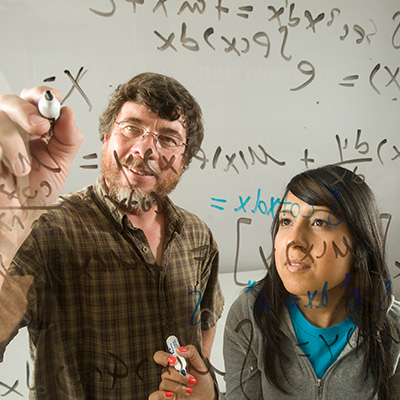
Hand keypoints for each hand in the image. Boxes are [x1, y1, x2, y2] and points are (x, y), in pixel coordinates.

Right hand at [0, 86, 82, 262]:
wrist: (18, 217)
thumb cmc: (37, 190)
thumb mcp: (60, 163)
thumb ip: (68, 138)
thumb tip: (69, 112)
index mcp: (30, 128)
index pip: (31, 99)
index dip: (40, 94)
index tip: (54, 98)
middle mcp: (8, 128)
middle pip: (8, 101)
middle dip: (25, 111)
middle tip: (40, 127)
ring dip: (12, 142)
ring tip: (22, 168)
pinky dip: (1, 156)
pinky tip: (5, 172)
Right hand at [149, 345, 216, 399]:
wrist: (207, 397)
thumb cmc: (203, 380)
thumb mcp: (200, 364)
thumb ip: (191, 352)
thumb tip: (179, 349)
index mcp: (174, 364)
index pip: (160, 356)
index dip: (164, 357)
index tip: (175, 361)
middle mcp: (169, 375)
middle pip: (164, 372)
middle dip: (180, 376)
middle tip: (192, 380)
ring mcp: (167, 387)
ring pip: (164, 384)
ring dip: (178, 387)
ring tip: (189, 390)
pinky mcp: (166, 399)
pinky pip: (154, 397)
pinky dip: (160, 396)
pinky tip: (172, 396)